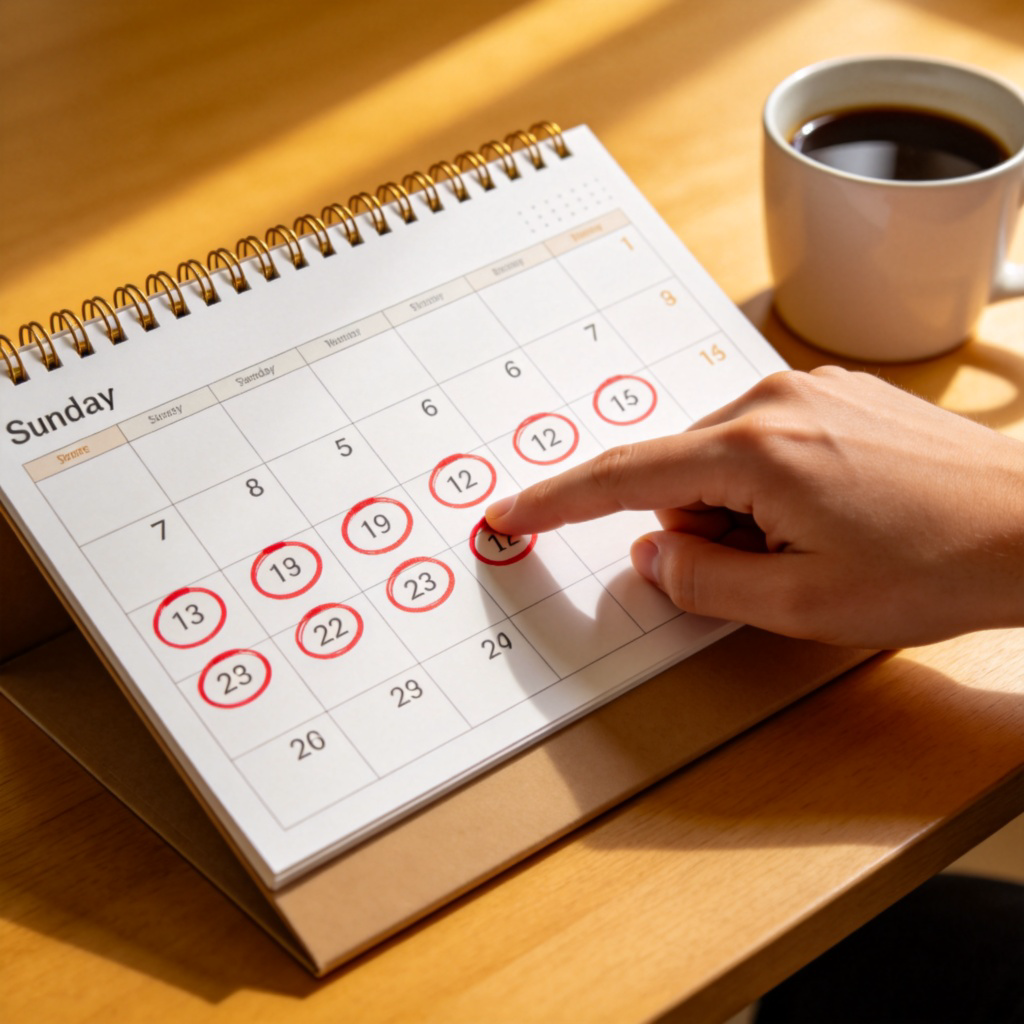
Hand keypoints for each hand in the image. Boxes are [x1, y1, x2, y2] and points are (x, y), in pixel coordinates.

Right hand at [485, 367, 1023, 647]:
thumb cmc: (934, 567)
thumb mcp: (799, 604)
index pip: (623, 477)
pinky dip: (770, 484)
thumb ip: (701, 582)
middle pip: (678, 473)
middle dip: (698, 529)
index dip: (558, 502)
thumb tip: (651, 556)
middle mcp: (773, 398)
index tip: (511, 514)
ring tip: (818, 541)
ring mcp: (808, 388)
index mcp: (754, 450)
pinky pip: (763, 440)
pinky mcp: (834, 393)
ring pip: (721, 459)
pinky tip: (833, 510)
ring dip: (740, 510)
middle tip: (771, 569)